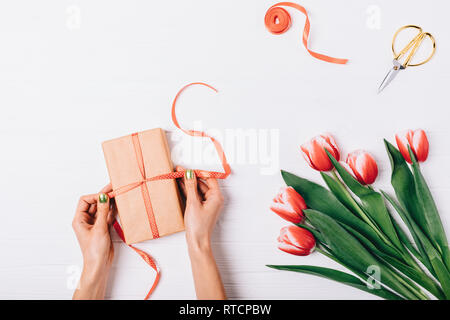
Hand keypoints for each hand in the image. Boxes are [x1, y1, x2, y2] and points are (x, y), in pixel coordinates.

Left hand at [72, 184, 115, 298]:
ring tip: (118, 194)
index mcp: (79, 220)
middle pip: (94, 203)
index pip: (85, 201)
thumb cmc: (94, 251)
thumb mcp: (99, 228)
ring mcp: (95, 224)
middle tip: (114, 189)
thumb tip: (103, 197)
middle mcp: (86, 221)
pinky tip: (118, 205)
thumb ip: (102, 211)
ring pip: (102, 209)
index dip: (95, 196)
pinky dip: (112, 210)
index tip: (106, 195)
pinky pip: (107, 215)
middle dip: (103, 197)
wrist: (99, 264)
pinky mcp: (103, 228)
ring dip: (109, 203)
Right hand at [176, 166, 223, 248]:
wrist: (197, 242)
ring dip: (188, 183)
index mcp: (216, 197)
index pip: (209, 178)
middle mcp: (214, 199)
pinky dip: (188, 191)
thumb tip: (189, 174)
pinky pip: (195, 196)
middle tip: (179, 171)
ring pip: (198, 189)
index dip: (198, 173)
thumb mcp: (193, 203)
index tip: (188, 170)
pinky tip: (180, 185)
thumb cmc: (198, 226)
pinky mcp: (202, 208)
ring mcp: (208, 204)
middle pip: (203, 183)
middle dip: (191, 177)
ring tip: (177, 176)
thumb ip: (190, 187)